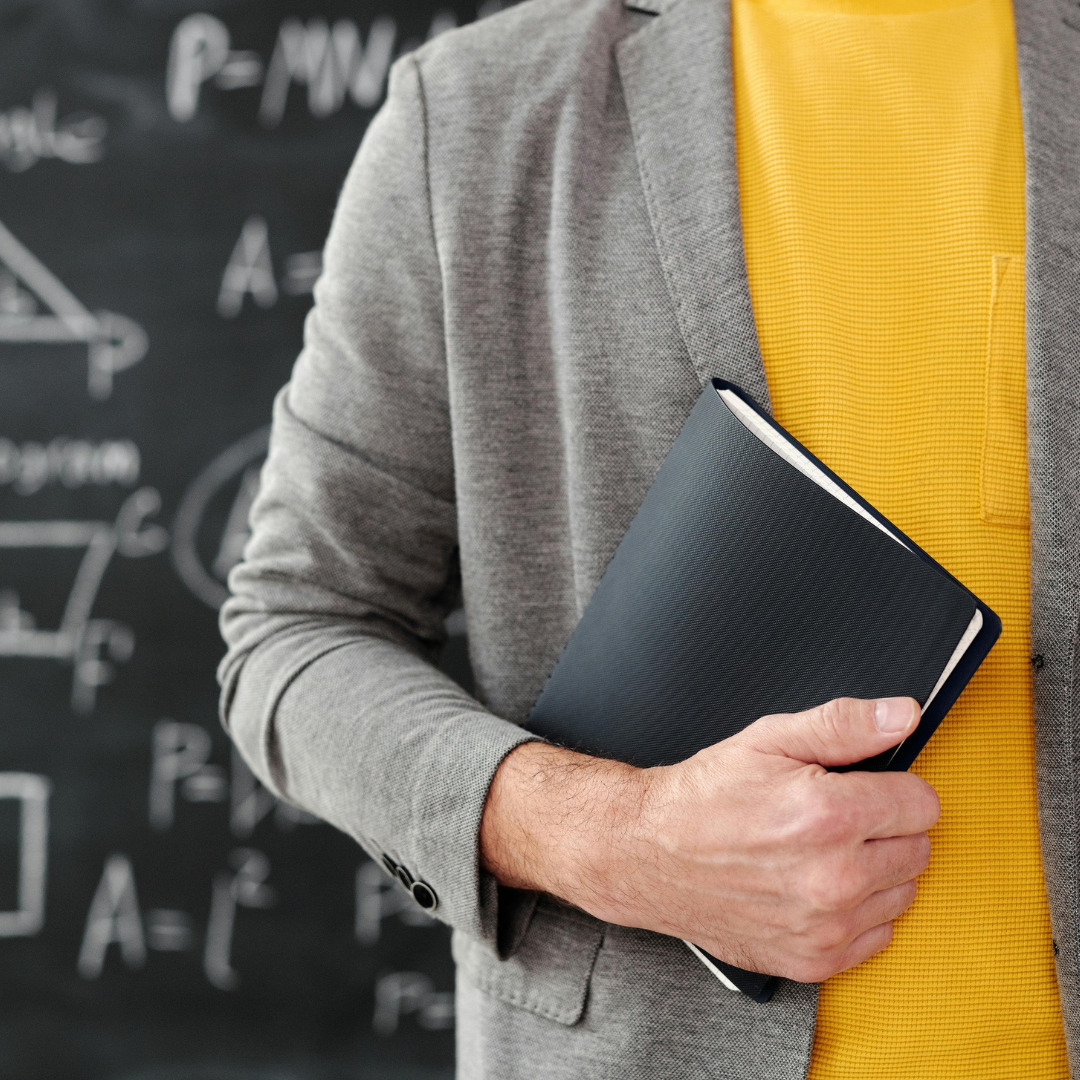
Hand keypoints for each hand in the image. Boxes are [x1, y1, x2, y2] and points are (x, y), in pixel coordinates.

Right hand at [480, 696, 937, 981]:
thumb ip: (844, 725)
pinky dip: (856, 913)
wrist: (649, 854)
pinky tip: (815, 887)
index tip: (860, 788)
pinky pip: (878, 936)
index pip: (922, 803)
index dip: (892, 787)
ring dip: (874, 871)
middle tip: (831, 818)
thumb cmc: (705, 797)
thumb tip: (903, 715)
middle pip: (918, 849)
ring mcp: (826, 925)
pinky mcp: (815, 960)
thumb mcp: (768, 740)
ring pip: (902, 893)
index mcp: (828, 815)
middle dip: (883, 827)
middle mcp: (834, 877)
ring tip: (820, 852)